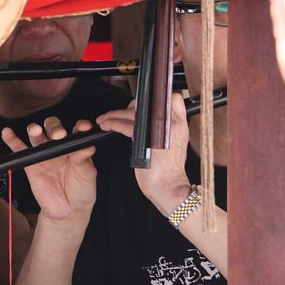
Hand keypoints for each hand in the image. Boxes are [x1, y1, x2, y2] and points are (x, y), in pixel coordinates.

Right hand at [2, 118, 96, 221]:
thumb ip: (84, 159)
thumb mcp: (87, 175)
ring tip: (35, 130)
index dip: (79, 126)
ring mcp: (44, 155)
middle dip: (55, 127)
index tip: (82, 127)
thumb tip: (85, 146)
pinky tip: (8, 133)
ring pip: (36, 135)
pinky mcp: (31, 164)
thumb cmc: (80, 191)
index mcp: (75, 147)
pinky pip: (19, 149)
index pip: (76, 130)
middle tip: (59, 135)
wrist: (67, 211)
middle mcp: (59, 147)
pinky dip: (12, 140)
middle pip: (53, 128)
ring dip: (34, 129)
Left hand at [96, 94, 191, 214]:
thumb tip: (149, 119)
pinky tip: (106, 126)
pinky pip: (126, 125)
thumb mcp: (172, 143)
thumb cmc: (167, 169)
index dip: (154, 99)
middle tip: (118, 113)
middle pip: (149, 103)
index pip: (172, 98)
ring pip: (134, 113)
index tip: (140, 106)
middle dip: (129, 107)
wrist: (169, 186)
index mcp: (180, 124)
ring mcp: (160, 130)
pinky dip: (113, 123)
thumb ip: (165, 128)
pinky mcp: (146, 139)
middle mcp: (172, 124)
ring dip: (115, 114)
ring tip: (104, 119)